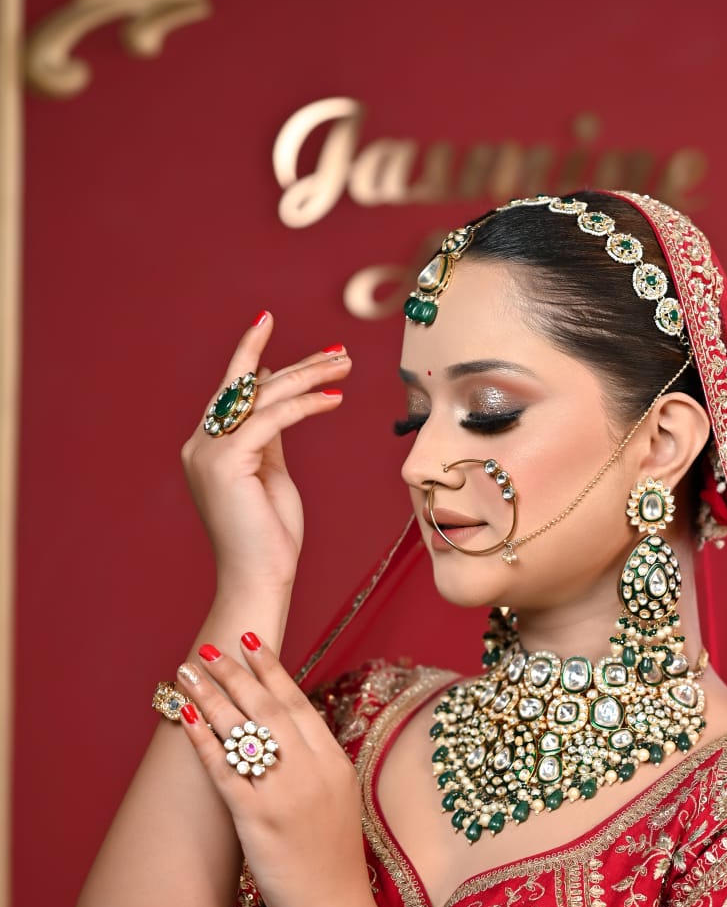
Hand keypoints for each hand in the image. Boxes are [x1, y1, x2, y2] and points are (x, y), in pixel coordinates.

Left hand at [174, 636, 385, 906]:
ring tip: (186, 672)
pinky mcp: (258, 819)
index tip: (250, 644)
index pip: (298, 704)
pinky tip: (186, 718)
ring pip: (243, 730)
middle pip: (267, 707)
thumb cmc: (333, 862)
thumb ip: (317, 764)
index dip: (271, 671)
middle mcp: (313, 770)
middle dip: (233, 673)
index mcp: (336, 763)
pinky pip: (224, 768)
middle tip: (208, 649)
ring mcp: (286, 793)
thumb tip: (286, 733)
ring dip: (211, 695)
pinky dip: (203, 739)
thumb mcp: (340, 801)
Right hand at [182, 313, 351, 596]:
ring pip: (262, 396)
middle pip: (247, 386)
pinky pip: (271, 418)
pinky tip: (334, 399)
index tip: (273, 326)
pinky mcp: (226, 462)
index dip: (255, 357)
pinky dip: (305, 405)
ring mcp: (208, 452)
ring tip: (345, 366)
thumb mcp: (272, 474)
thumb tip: (276, 398)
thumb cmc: (270, 538)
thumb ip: (269, 436)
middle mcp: (200, 445)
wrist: (258, 580)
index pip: (233, 392)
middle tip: (337, 349)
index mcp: (208, 448)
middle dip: (293, 362)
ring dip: (308, 376)